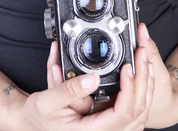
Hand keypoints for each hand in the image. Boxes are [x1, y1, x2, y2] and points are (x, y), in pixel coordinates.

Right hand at [47, 22, 177, 128]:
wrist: (32, 123)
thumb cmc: (38, 115)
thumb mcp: (47, 100)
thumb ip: (69, 89)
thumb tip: (93, 77)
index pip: (122, 113)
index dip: (129, 89)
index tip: (127, 67)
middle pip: (137, 111)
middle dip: (143, 79)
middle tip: (141, 54)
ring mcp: (107, 130)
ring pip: (139, 113)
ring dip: (146, 85)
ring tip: (145, 61)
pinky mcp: (107, 123)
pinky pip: (133, 113)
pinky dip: (140, 92)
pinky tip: (140, 76)